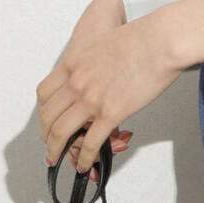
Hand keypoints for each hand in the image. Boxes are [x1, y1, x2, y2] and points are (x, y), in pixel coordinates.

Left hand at [36, 0, 183, 178]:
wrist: (160, 40)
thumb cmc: (142, 37)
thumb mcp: (105, 44)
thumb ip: (95, 62)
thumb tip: (100, 74)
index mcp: (73, 63)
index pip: (45, 93)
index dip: (43, 111)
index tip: (47, 120)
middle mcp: (76, 82)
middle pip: (48, 116)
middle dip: (46, 135)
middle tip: (49, 146)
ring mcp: (91, 98)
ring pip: (61, 133)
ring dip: (56, 151)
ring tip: (57, 161)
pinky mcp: (110, 112)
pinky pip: (90, 143)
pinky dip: (84, 158)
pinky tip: (85, 165)